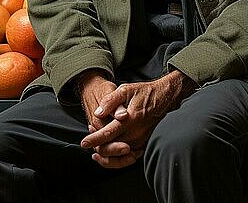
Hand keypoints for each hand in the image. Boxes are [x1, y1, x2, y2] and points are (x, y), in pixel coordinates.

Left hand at [81, 70, 196, 168]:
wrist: (163, 98)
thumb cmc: (143, 92)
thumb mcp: (126, 89)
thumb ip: (110, 101)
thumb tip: (98, 113)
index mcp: (130, 119)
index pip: (108, 134)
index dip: (94, 139)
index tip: (83, 143)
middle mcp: (136, 133)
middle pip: (111, 148)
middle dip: (97, 146)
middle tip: (88, 138)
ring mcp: (140, 141)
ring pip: (118, 156)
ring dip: (105, 153)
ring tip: (95, 147)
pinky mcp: (143, 144)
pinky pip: (127, 158)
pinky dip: (116, 158)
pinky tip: (107, 152)